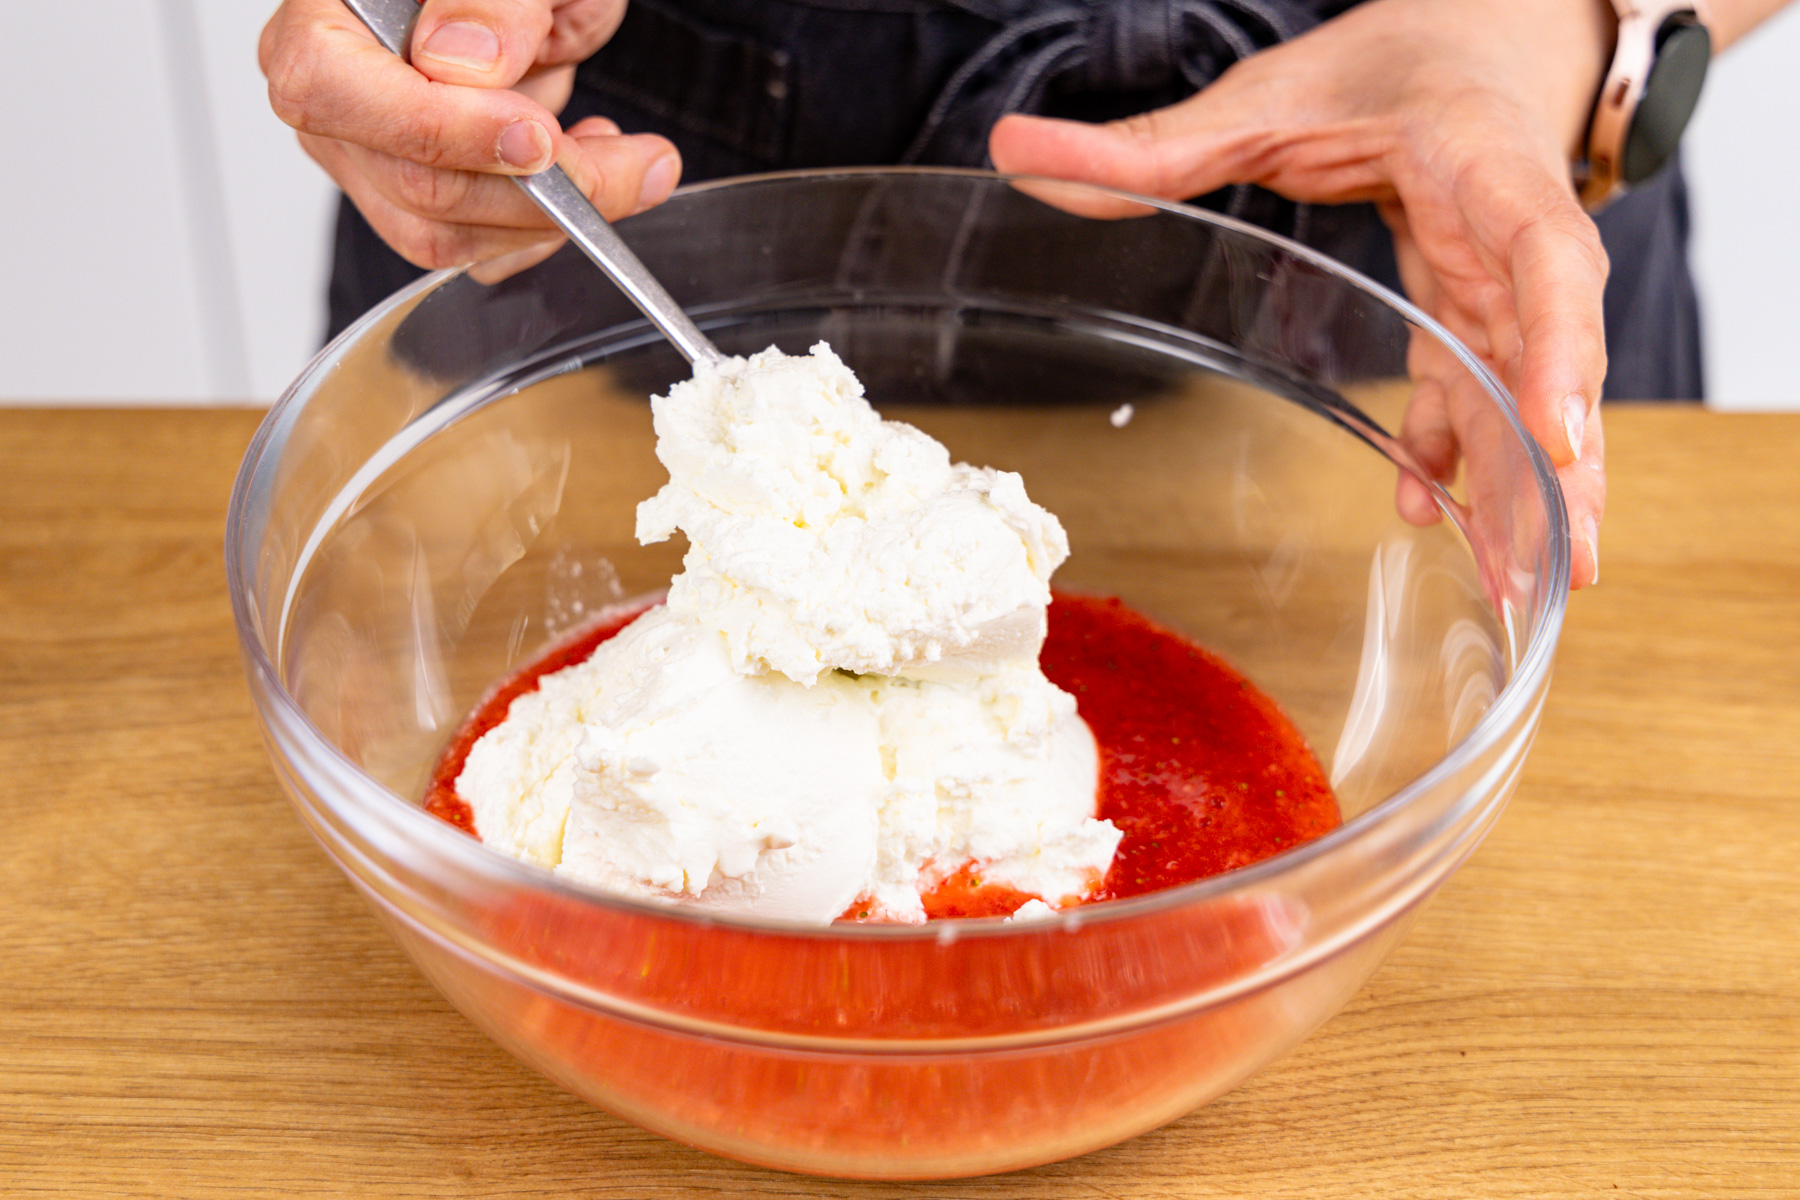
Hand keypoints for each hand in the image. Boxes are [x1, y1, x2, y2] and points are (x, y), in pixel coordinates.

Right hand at [261, 0, 680, 279]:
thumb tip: (463, 60)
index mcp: (329, 9)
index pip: (332, 88)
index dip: (445, 129)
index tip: (540, 138)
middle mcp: (334, 88)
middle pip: (413, 182)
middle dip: (542, 189)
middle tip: (636, 163)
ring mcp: (369, 151)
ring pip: (443, 234)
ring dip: (552, 218)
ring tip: (619, 161)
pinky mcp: (414, 196)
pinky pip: (471, 248)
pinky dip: (541, 231)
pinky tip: (581, 176)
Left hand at [990, 0, 1612, 587]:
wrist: (1472, 36)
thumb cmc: (1390, 62)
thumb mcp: (1269, 96)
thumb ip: (1153, 139)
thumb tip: (1013, 146)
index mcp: (1482, 167)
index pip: (1545, 261)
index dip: (1558, 353)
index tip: (1559, 439)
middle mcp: (1514, 234)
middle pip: (1553, 356)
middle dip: (1561, 464)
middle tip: (1561, 567)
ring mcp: (1502, 281)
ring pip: (1531, 392)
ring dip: (1530, 488)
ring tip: (1525, 585)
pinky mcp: (1476, 311)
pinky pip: (1480, 391)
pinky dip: (1467, 456)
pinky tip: (1436, 516)